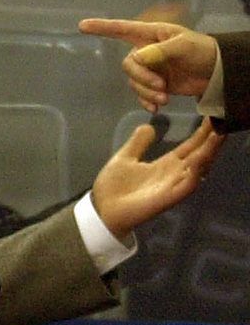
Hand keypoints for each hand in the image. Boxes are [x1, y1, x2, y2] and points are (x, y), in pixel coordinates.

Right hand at [78, 18, 218, 111]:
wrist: (217, 72)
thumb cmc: (202, 51)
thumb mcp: (184, 46)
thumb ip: (160, 51)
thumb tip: (137, 58)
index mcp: (151, 35)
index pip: (122, 29)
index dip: (103, 27)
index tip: (83, 26)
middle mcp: (146, 51)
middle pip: (129, 65)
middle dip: (142, 78)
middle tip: (161, 86)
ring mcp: (149, 69)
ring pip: (134, 82)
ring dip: (147, 92)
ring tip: (165, 97)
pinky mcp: (154, 85)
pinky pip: (141, 94)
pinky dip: (147, 101)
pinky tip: (157, 107)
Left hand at [91, 118, 223, 239]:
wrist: (101, 209)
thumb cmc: (113, 186)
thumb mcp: (125, 158)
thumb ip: (138, 143)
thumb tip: (149, 127)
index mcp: (166, 164)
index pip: (190, 146)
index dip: (202, 133)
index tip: (213, 115)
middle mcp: (174, 174)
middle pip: (200, 154)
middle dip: (212, 139)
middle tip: (224, 120)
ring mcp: (173, 186)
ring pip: (199, 168)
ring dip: (209, 152)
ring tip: (219, 134)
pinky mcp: (168, 198)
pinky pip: (187, 185)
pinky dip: (194, 173)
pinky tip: (199, 159)